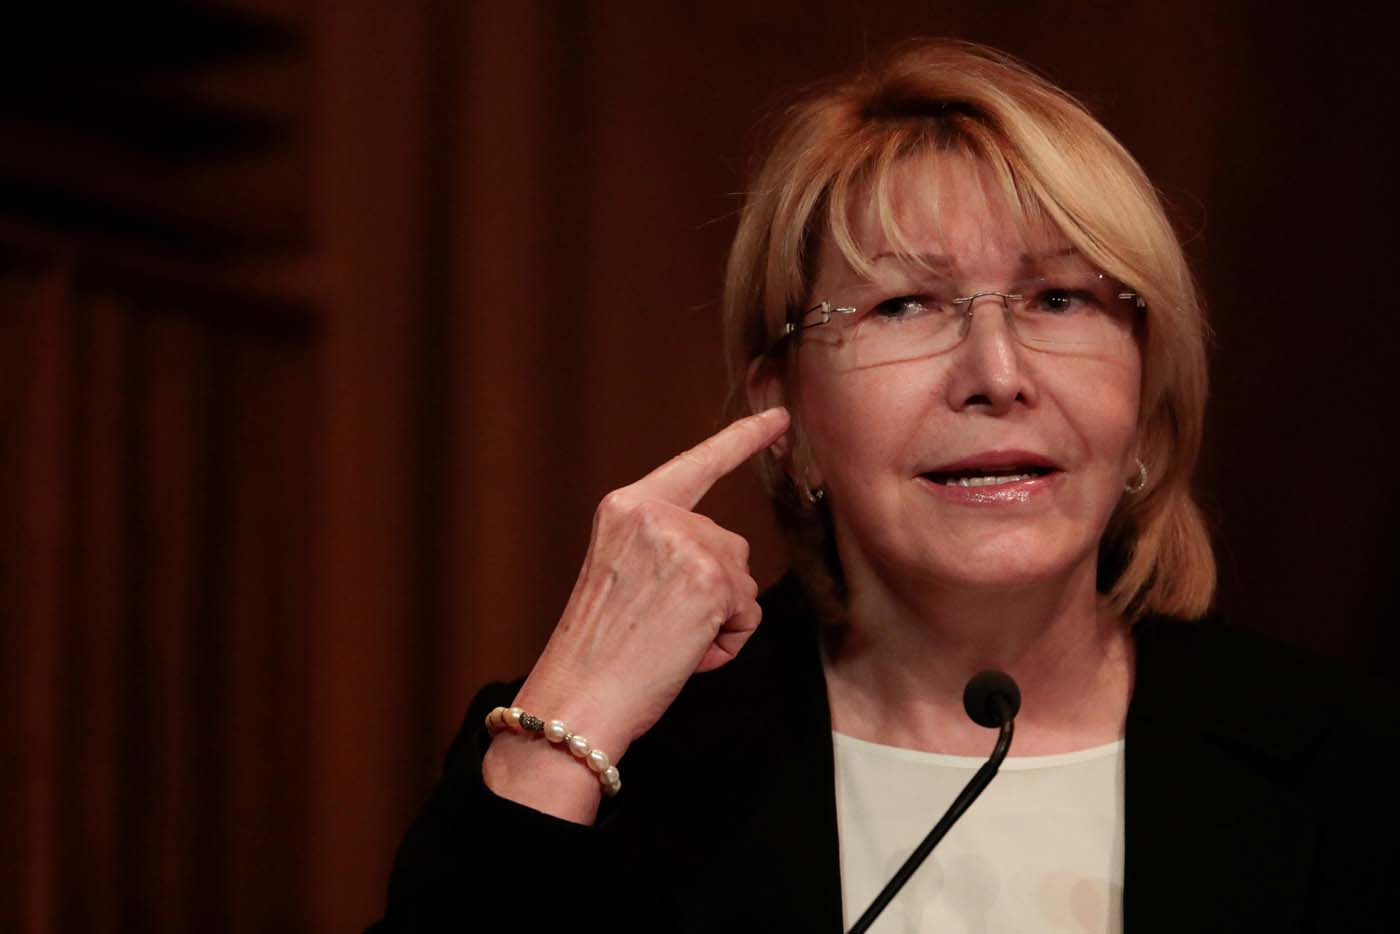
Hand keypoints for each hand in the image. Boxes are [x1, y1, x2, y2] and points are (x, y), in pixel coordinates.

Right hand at [483, 407, 789, 817]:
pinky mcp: (711, 581)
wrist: (578, 696)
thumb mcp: (622, 573)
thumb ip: (667, 547)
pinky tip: (687, 655)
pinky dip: (728, 642)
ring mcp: (685, 543)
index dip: (743, 440)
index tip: (781, 419)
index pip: (697, 465)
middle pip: (729, 543)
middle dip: (713, 591)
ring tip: (669, 643)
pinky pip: (748, 612)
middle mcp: (655, 513)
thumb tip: (728, 563)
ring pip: (742, 579)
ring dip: (720, 618)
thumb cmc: (599, 651)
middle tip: (661, 628)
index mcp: (626, 506)